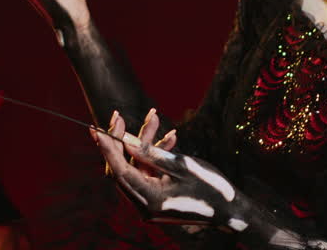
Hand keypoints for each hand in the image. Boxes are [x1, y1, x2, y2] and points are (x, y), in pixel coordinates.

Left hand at [92, 109, 245, 229]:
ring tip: (155, 118)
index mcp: (149, 200)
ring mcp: (149, 204)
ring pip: (135, 168)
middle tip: (119, 116)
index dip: (107, 147)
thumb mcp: (181, 165)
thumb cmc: (210, 187)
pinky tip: (169, 138)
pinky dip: (152, 156)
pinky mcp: (156, 199)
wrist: (230, 210)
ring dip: (142, 144)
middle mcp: (144, 206)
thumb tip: (124, 140)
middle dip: (121, 141)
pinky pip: (147, 174)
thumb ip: (150, 153)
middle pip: (121, 170)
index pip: (119, 171)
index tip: (96, 127)